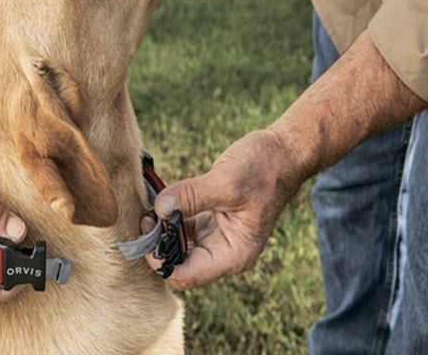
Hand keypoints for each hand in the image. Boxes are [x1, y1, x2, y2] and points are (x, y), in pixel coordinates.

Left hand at [144, 130, 302, 289]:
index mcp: (233, 254)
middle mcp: (224, 251)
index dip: (161, 262)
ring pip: (177, 245)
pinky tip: (158, 202)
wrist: (283, 152)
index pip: (187, 275)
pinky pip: (181, 225)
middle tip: (143, 220)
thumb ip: (190, 197)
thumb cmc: (265, 170)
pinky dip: (168, 216)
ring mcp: (216, 235)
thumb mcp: (226, 182)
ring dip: (161, 231)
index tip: (146, 237)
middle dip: (158, 246)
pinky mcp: (209, 218)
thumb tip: (159, 208)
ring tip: (147, 211)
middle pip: (179, 263)